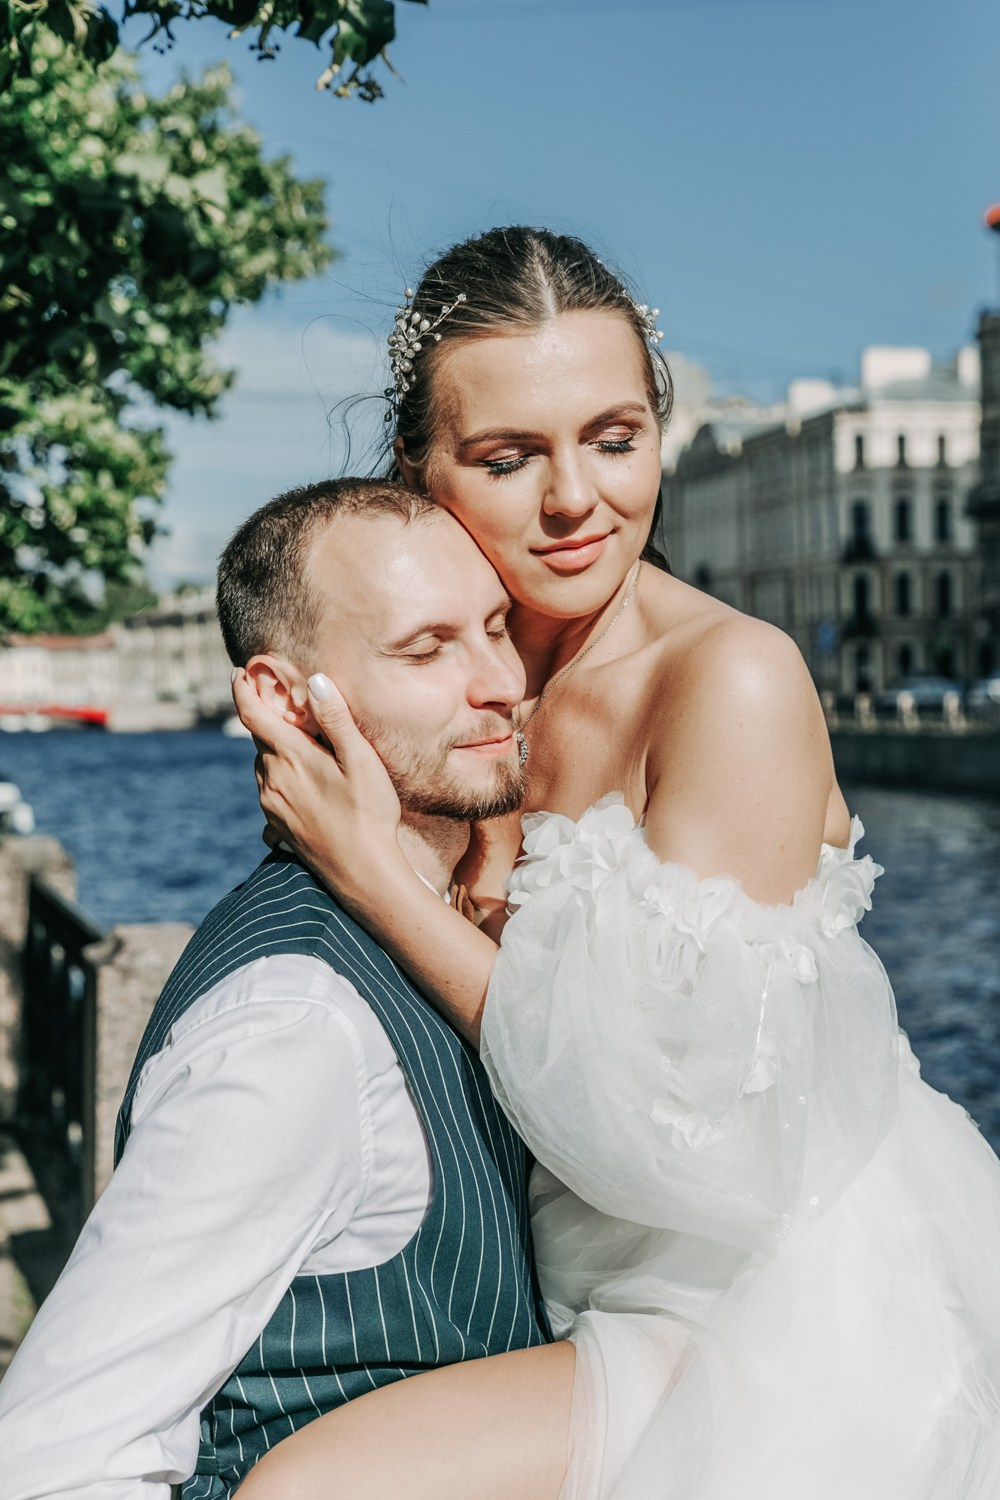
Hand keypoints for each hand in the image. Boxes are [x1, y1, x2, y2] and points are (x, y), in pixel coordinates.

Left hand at [231, 669, 403, 904]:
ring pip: (263, 767)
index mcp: (289, 758)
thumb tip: (316, 681)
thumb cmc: (369, 814)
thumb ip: (336, 720)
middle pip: (260, 741)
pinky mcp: (278, 827)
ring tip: (300, 748)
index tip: (237, 672)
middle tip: (284, 707)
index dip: (242, 690)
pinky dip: (279, 781)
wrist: (364, 874)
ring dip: (275, 752)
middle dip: (268, 721)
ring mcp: (272, 807)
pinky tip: (303, 789)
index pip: (253, 715)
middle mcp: (271, 781)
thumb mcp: (361, 761)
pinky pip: (270, 794)